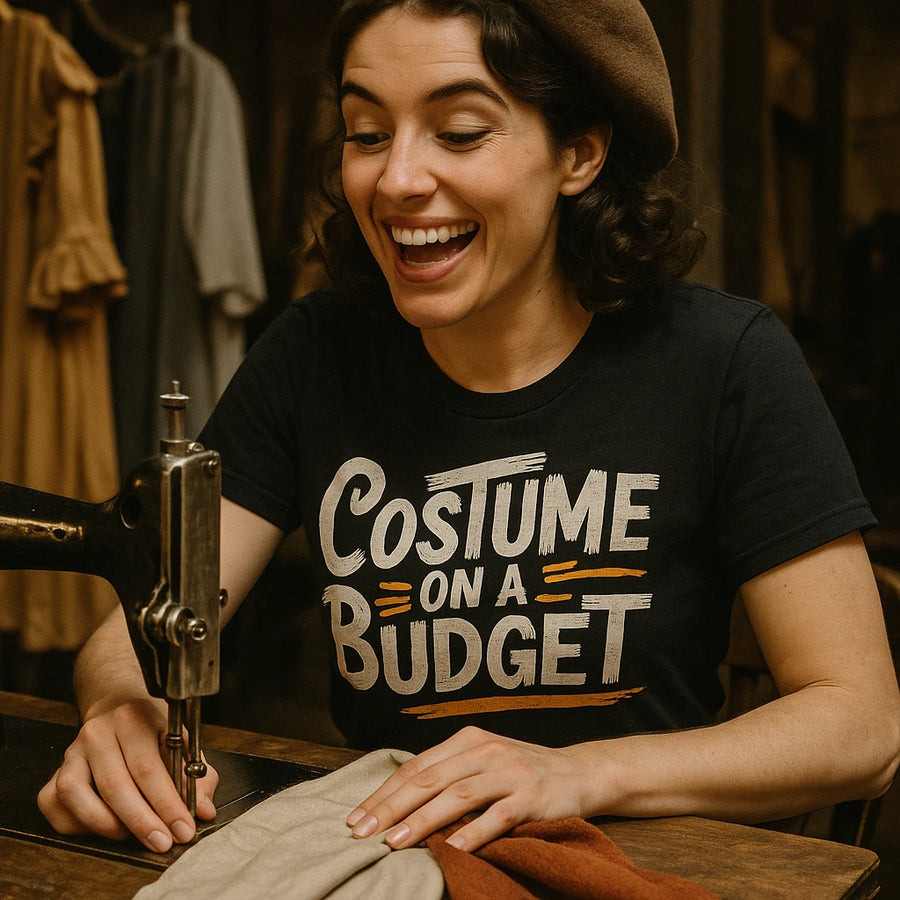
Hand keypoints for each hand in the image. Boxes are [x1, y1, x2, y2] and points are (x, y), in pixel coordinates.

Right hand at [37, 699, 217, 852]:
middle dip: (142, 822)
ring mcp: (72, 752)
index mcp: (133, 719)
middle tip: (162, 843)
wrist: (117, 708)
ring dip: (106, 825)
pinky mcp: (56, 771)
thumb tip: (203, 810)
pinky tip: (103, 826)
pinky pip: (55, 805)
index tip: (183, 829)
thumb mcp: (180, 742)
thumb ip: (193, 776)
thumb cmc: (152, 730)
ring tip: (132, 834)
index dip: (167, 804)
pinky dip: (78, 824)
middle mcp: (98, 733)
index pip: (148, 768)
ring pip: (76, 795)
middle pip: (114, 785)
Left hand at [345, 725, 591, 851]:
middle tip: (362, 832)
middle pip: (429, 779)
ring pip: (457, 795)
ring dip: (423, 820)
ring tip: (395, 842)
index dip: (384, 793)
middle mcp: (485, 750)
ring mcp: (509, 771)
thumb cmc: (522, 771)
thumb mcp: (483, 762)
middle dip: (391, 807)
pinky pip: (498, 815)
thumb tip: (397, 805)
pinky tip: (452, 849)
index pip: (416, 767)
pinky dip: (473, 833)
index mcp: (467, 740)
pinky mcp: (532, 796)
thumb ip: (449, 775)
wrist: (580, 771)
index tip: (356, 818)